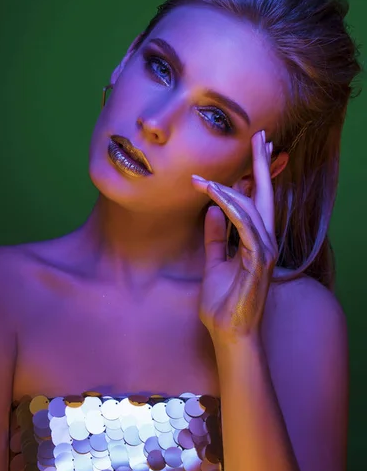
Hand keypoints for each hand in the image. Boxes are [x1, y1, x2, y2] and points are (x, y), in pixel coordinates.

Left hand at [192, 130, 276, 345]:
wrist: (229, 333)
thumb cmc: (224, 303)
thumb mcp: (214, 263)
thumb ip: (215, 238)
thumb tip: (211, 212)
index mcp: (256, 240)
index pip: (258, 201)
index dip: (256, 175)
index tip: (255, 149)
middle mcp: (265, 241)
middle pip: (266, 196)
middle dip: (262, 166)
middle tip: (261, 137)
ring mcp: (265, 251)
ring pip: (251, 208)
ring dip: (230, 188)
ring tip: (204, 178)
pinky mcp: (259, 262)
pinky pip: (246, 227)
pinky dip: (232, 209)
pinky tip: (217, 197)